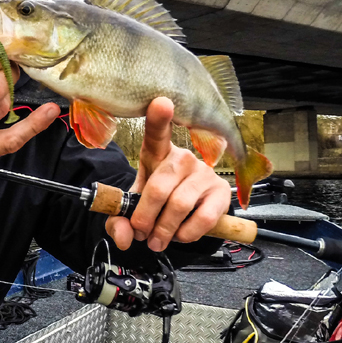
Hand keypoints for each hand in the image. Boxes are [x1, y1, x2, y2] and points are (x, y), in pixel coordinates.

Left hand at [106, 97, 231, 251]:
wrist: (190, 211)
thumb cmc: (159, 200)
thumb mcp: (135, 207)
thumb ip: (120, 221)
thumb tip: (124, 236)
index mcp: (157, 154)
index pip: (156, 133)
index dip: (158, 118)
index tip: (161, 102)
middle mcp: (183, 158)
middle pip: (160, 187)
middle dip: (145, 217)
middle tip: (142, 234)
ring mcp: (204, 173)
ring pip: (179, 205)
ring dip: (164, 230)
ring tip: (158, 240)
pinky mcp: (221, 192)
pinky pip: (202, 218)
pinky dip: (187, 234)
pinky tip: (181, 236)